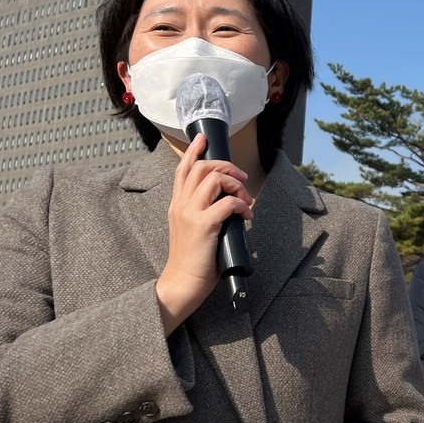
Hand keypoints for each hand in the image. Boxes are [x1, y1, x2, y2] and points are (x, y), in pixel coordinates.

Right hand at [156, 133, 253, 334]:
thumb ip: (202, 213)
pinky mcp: (204, 225)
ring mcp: (191, 214)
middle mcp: (181, 205)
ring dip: (237, 185)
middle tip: (241, 179)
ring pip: (215, 179)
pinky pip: (228, 202)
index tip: (202, 139)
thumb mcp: (191, 229)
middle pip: (202, 168)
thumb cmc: (191, 260)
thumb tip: (227, 203)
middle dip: (226, 166)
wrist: (181, 283)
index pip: (182, 170)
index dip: (193, 151)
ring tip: (245, 200)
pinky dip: (241, 205)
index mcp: (177, 205)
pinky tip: (246, 217)